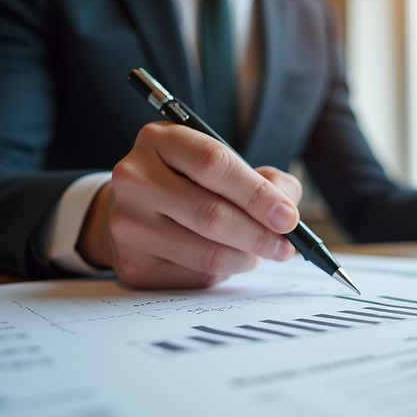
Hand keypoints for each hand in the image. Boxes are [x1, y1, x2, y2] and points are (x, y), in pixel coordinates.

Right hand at [77, 122, 301, 288]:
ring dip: (245, 258)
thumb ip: (264, 179)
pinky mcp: (133, 264)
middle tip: (285, 246)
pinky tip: (227, 260)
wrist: (134, 210)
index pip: (213, 164)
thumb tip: (286, 209)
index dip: (257, 194)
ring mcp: (128, 223)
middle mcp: (135, 178)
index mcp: (159, 140)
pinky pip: (194, 276)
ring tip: (259, 253)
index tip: (288, 217)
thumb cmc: (188, 183)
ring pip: (205, 253)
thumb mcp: (221, 165)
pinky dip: (222, 272)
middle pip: (210, 214)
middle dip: (258, 234)